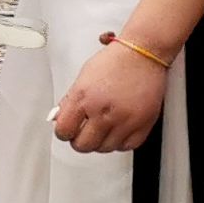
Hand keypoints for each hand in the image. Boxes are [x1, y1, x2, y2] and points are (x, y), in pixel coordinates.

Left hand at [55, 38, 170, 154]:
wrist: (142, 54)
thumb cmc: (114, 61)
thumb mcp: (82, 78)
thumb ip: (70, 101)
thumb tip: (60, 119)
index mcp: (83, 99)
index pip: (63, 131)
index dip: (64, 132)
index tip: (67, 130)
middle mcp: (103, 112)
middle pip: (83, 145)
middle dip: (80, 140)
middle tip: (83, 132)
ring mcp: (125, 120)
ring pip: (105, 148)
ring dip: (100, 142)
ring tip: (101, 130)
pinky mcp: (144, 123)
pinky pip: (128, 146)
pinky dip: (120, 142)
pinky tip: (117, 132)